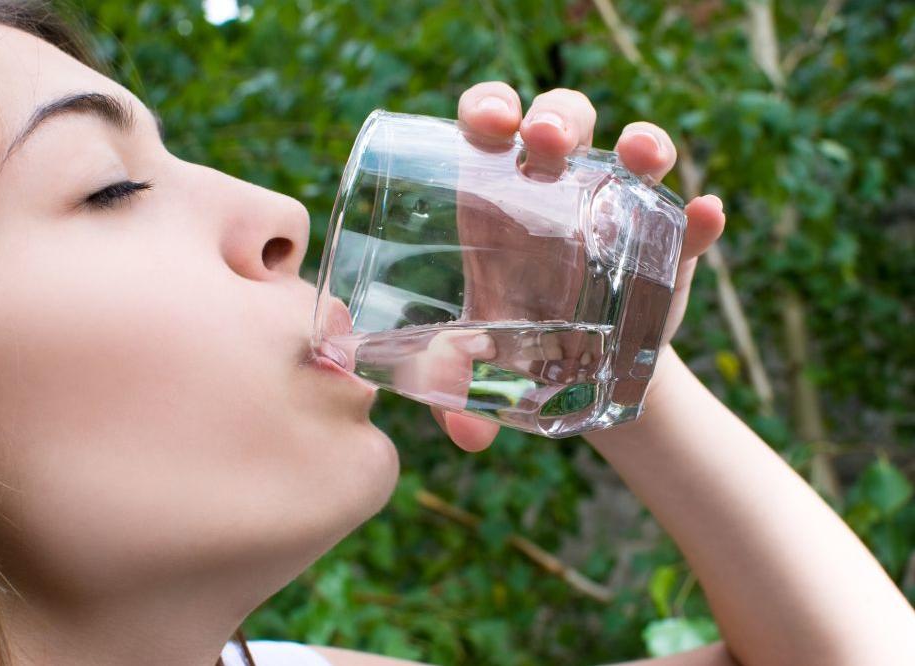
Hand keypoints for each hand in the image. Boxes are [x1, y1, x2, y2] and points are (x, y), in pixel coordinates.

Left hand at [433, 82, 725, 451]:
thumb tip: (467, 438)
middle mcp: (557, 187)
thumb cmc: (511, 344)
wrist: (579, 374)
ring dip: (640, 141)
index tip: (491, 126)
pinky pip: (687, 222)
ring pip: (632, 150)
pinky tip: (705, 217)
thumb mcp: (476, 360)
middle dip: (556, 117)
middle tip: (546, 143)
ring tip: (642, 155)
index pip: (489, 123)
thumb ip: (454, 387)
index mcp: (495, 196)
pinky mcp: (665, 247)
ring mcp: (617, 211)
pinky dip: (699, 218)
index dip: (489, 107)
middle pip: (561, 121)